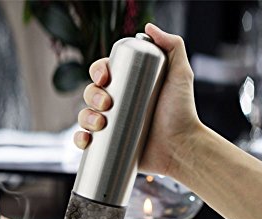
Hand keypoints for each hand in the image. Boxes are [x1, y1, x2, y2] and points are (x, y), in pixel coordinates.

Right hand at [74, 24, 199, 176]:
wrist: (180, 148)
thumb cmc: (182, 113)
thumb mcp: (180, 75)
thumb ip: (173, 46)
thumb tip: (148, 28)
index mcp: (128, 85)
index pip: (104, 73)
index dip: (97, 71)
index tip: (104, 78)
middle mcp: (117, 104)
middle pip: (91, 93)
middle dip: (91, 95)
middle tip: (107, 104)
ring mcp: (111, 126)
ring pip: (85, 116)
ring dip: (85, 117)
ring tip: (100, 124)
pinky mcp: (108, 146)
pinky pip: (85, 141)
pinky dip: (79, 139)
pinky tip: (86, 140)